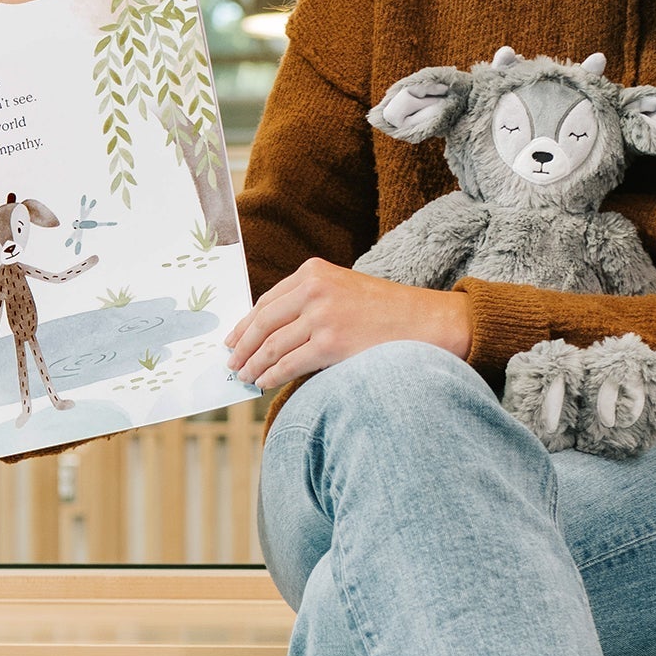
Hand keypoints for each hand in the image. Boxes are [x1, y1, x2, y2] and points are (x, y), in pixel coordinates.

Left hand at [223, 258, 472, 392]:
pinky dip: (271, 376)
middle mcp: (314, 289)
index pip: (267, 301)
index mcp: (313, 272)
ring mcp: (322, 316)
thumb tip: (271, 331)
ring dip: (253, 364)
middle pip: (263, 322)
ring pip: (272, 345)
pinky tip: (263, 383)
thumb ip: (309, 300)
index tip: (232, 339)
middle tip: (231, 362)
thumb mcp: (343, 289)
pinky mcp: (331, 343)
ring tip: (244, 376)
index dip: (244, 323)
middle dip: (242, 346)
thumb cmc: (385, 311)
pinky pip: (288, 364)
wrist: (424, 322)